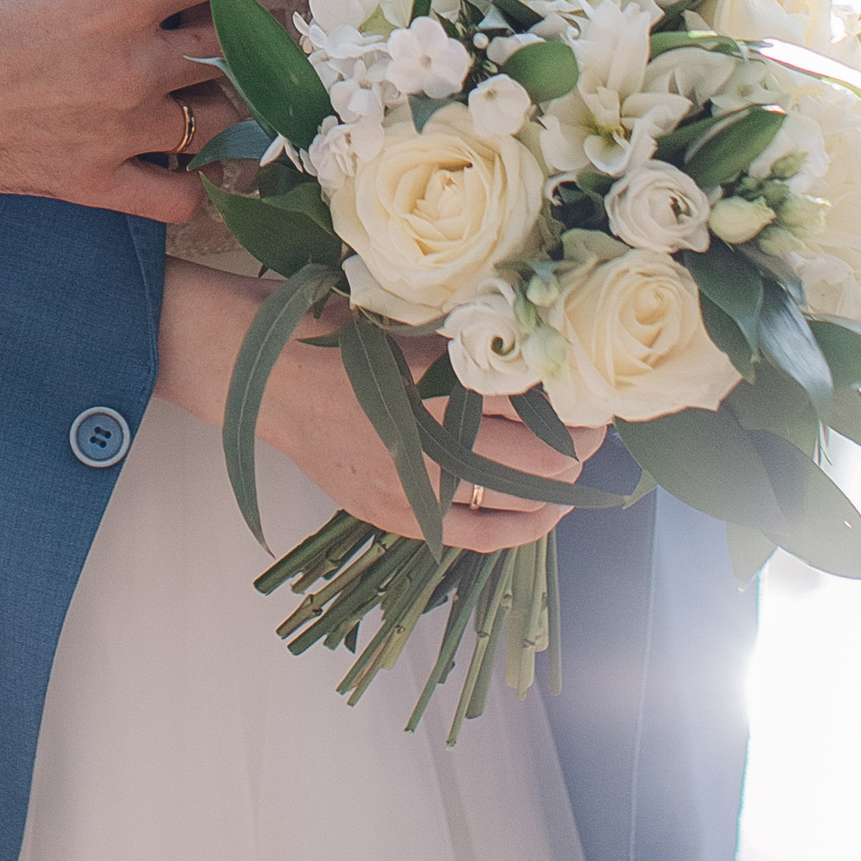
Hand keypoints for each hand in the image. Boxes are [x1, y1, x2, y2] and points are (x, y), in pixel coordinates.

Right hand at [0, 0, 237, 226]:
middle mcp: (136, 65)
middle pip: (231, 42)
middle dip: (216, 17)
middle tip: (180, 12)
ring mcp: (121, 131)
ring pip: (217, 116)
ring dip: (205, 94)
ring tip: (172, 80)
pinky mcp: (95, 183)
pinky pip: (180, 198)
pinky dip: (187, 180)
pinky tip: (164, 154)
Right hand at [154, 269, 602, 550]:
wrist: (264, 376)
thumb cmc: (334, 334)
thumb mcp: (407, 325)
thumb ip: (469, 348)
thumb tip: (541, 360)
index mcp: (434, 377)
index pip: (534, 399)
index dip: (575, 398)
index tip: (596, 389)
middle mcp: (429, 436)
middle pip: (539, 451)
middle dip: (579, 439)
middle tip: (596, 422)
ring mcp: (414, 484)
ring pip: (519, 495)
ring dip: (559, 479)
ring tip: (576, 461)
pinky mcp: (398, 514)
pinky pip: (479, 534)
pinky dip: (522, 527)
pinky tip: (548, 511)